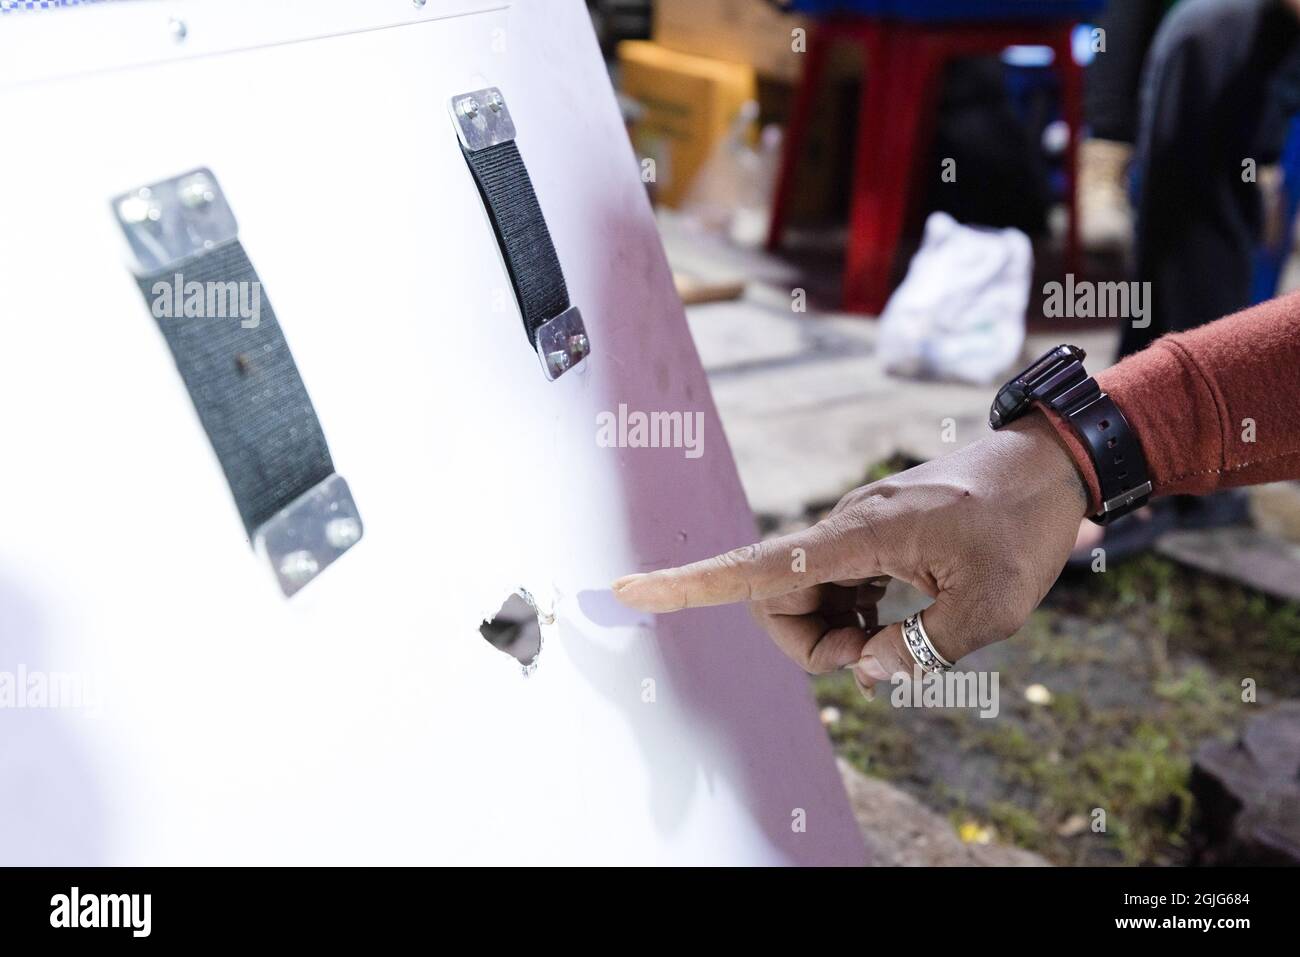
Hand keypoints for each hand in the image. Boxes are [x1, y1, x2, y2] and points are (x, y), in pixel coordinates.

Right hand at [612, 413, 1088, 692]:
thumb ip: (924, 649)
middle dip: (809, 646)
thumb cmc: (1025, 526)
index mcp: (860, 534)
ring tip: (902, 637)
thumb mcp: (994, 606)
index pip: (757, 567)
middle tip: (882, 657)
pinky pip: (831, 586)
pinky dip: (849, 617)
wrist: (1051, 464)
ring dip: (834, 635)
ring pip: (803, 597)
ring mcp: (856, 530)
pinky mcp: (871, 536)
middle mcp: (845, 527)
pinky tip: (895, 621)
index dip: (689, 584)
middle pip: (776, 599)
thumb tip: (866, 669)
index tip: (629, 588)